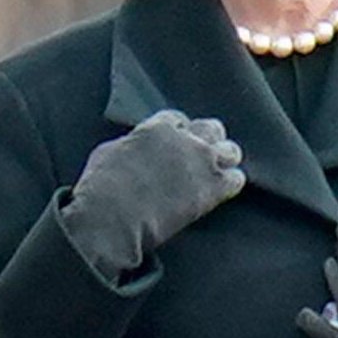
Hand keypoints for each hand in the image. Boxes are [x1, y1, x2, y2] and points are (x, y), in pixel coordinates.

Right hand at [63, 110, 243, 277]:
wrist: (112, 217)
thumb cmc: (100, 188)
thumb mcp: (108, 153)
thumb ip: (131, 144)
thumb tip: (134, 148)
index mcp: (155, 127)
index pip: (179, 119)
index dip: (180, 133)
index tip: (178, 144)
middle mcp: (183, 139)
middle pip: (211, 129)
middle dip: (208, 141)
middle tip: (202, 158)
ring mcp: (200, 162)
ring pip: (230, 151)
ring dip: (224, 162)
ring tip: (217, 174)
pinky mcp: (211, 188)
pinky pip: (236, 179)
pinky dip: (231, 184)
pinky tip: (223, 192)